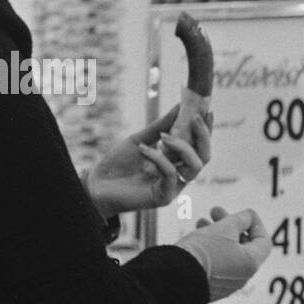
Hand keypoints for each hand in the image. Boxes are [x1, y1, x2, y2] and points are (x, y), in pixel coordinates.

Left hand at [86, 105, 211, 217]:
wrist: (96, 185)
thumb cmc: (117, 164)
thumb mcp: (140, 139)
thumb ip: (161, 126)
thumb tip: (181, 107)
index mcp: (175, 161)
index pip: (198, 146)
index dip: (206, 129)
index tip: (206, 109)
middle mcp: (178, 175)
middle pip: (204, 156)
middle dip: (203, 135)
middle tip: (195, 117)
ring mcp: (173, 187)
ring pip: (195, 166)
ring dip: (182, 146)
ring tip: (164, 135)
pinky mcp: (164, 197)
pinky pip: (171, 174)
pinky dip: (159, 158)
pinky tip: (144, 149)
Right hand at [176, 206, 272, 300]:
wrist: (175, 277)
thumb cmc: (203, 250)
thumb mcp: (224, 228)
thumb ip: (240, 220)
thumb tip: (248, 217)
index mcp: (250, 264)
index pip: (263, 241)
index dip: (255, 223)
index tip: (243, 213)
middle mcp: (242, 277)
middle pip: (242, 246)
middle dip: (230, 225)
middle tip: (215, 211)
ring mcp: (225, 284)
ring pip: (226, 254)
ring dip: (216, 234)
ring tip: (201, 221)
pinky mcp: (209, 287)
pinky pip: (215, 265)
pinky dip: (209, 249)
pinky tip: (195, 238)